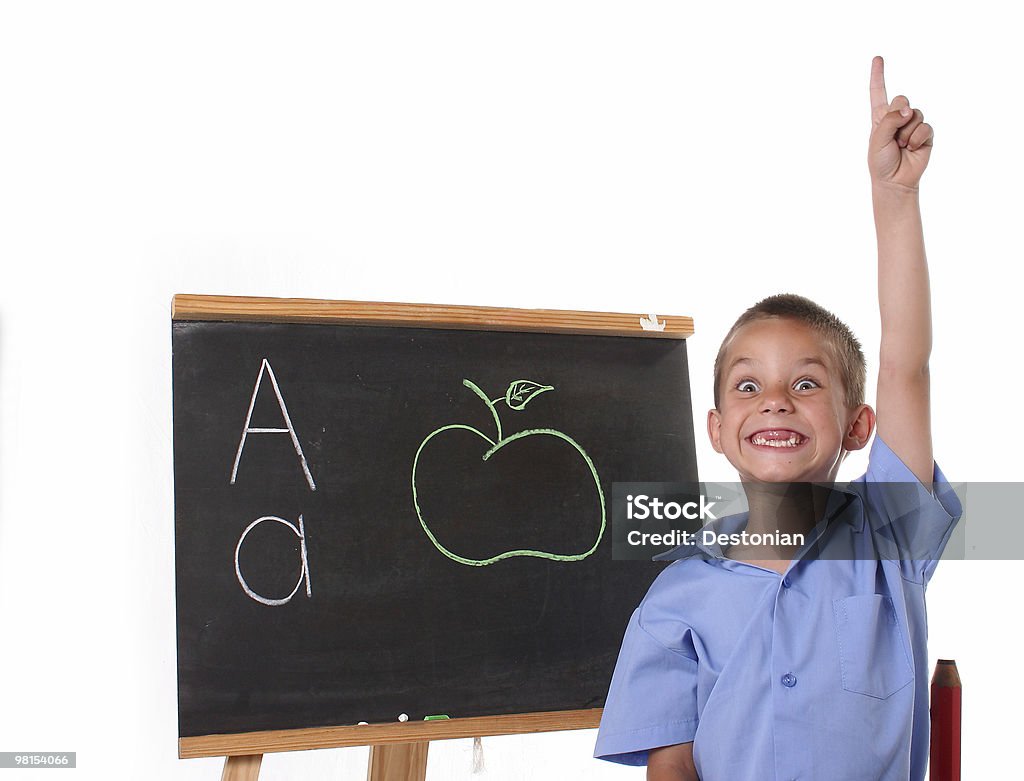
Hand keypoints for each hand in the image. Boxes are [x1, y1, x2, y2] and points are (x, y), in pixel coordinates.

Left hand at [868, 55, 932, 190]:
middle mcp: (896, 117)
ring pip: (915, 113)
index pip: (878, 92)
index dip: (878, 75)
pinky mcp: (926, 133)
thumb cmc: (880, 162)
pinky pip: (925, 126)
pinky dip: (917, 138)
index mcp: (880, 117)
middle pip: (901, 98)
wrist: (894, 181)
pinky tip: (912, 148)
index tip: (877, 58)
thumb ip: (889, 120)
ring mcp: (912, 124)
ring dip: (906, 132)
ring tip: (901, 146)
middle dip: (898, 115)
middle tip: (894, 136)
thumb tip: (907, 109)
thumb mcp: (877, 140)